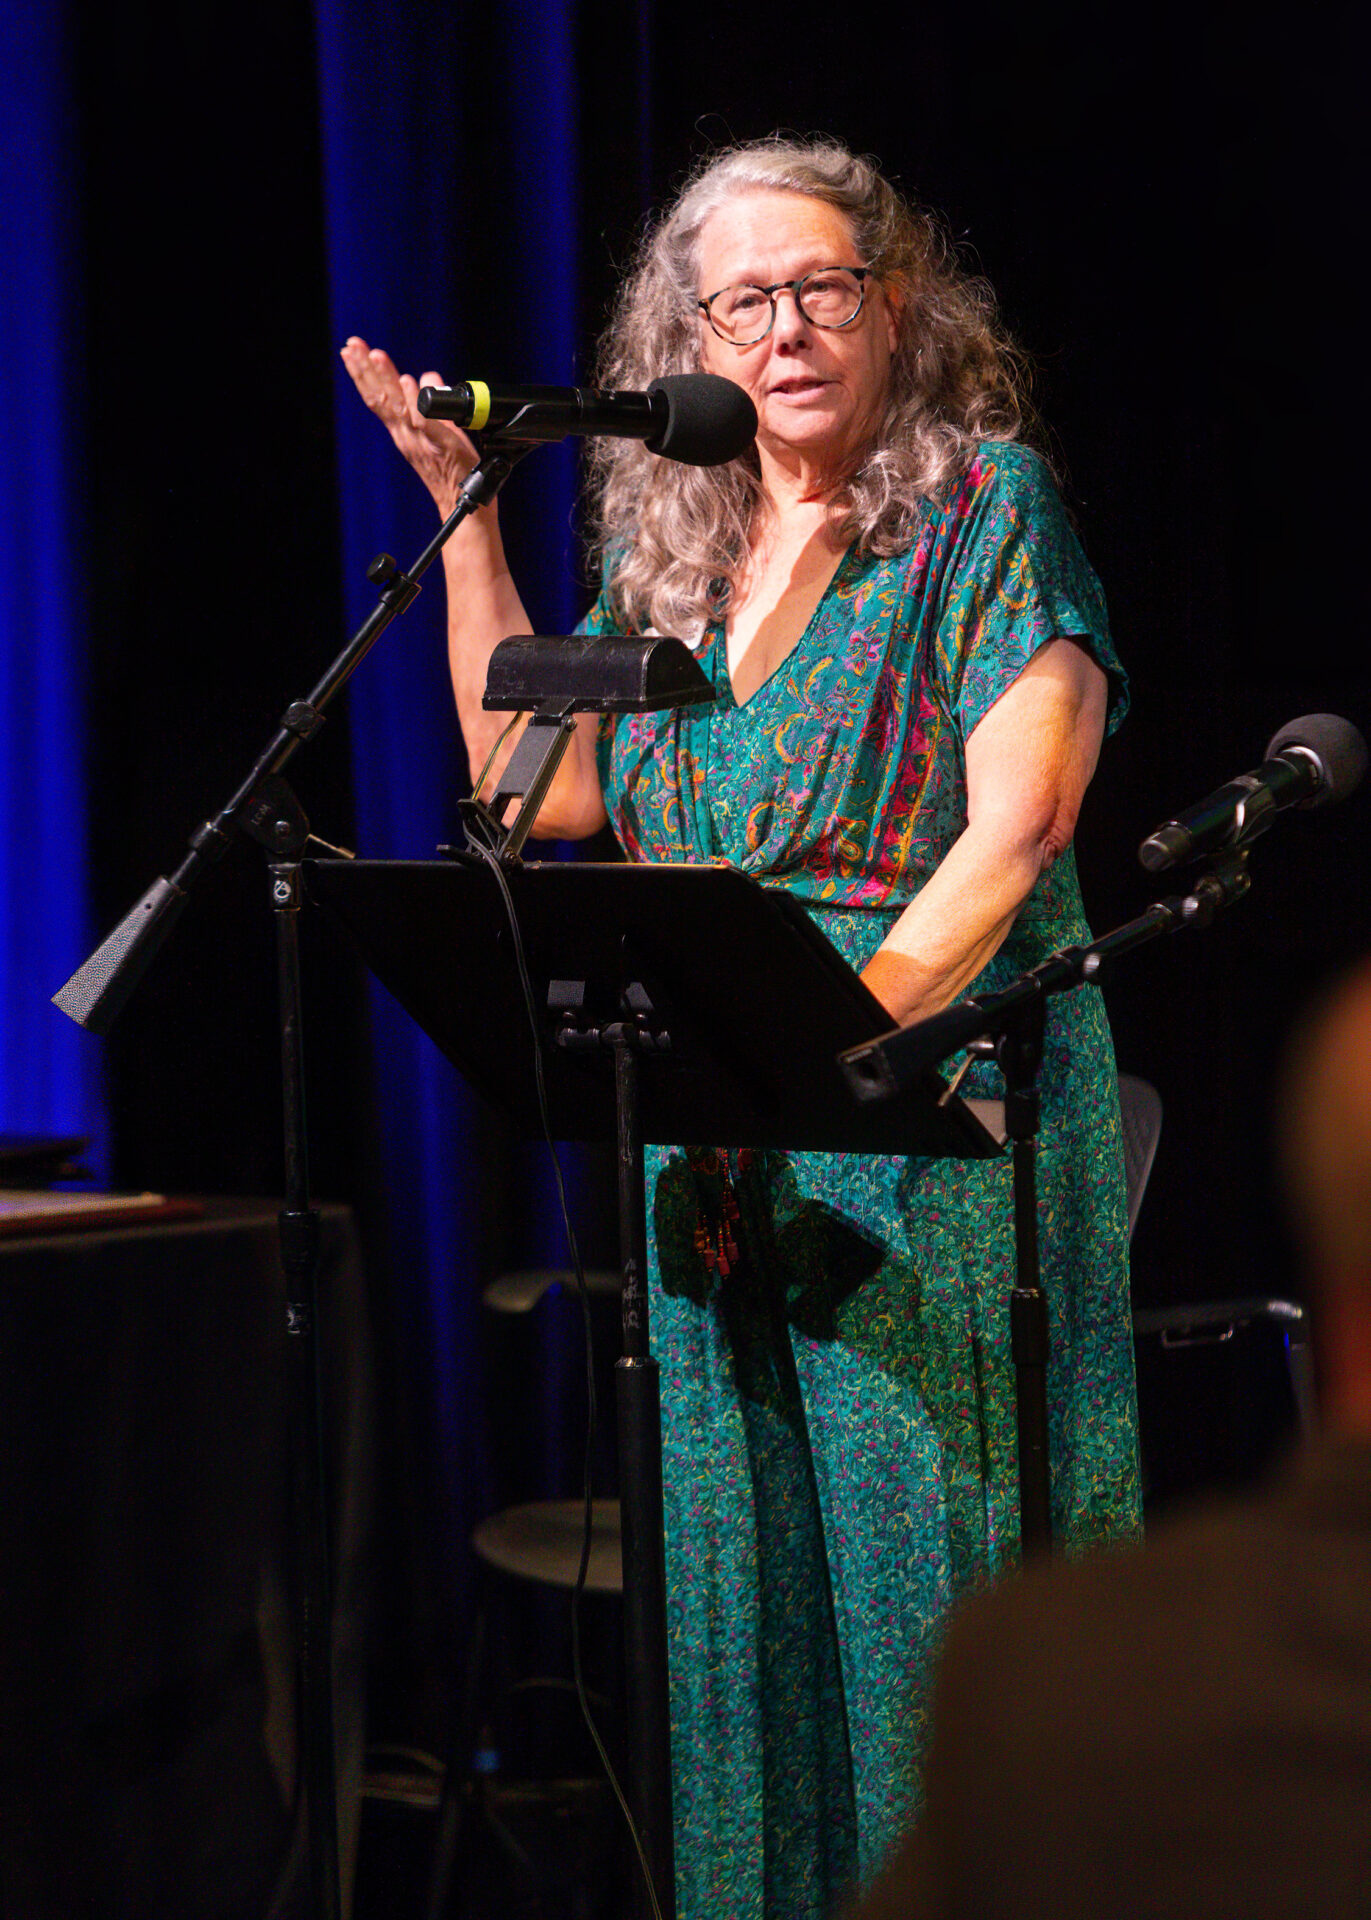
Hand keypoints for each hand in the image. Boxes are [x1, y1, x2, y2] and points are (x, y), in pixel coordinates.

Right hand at [339, 336, 479, 516]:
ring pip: (398, 407)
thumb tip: (424, 376)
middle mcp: (406, 435)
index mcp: (403, 431)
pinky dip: (417, 403)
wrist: (463, 504)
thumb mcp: (439, 430)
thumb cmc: (452, 468)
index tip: (352, 350)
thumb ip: (430, 404)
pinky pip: (427, 423)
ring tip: (375, 355)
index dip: (364, 374)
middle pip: (380, 399)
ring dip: (385, 379)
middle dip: (365, 370)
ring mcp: (421, 442)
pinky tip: (410, 384)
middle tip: (352, 345)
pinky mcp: (442, 447)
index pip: (378, 397)